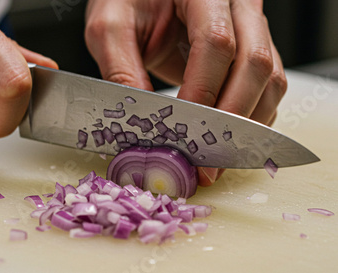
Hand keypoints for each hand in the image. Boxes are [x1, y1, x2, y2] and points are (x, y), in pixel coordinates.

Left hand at [85, 0, 286, 185]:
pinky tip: (228, 140)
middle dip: (231, 118)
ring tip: (217, 159)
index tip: (182, 129)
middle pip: (254, 63)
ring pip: (270, 78)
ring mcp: (251, 27)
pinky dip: (252, 118)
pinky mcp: (252, 48)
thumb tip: (142, 124)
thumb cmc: (127, 3)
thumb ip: (120, 70)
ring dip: (247, 124)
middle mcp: (237, 6)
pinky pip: (268, 86)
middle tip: (206, 160)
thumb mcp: (110, 28)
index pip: (216, 43)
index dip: (202, 91)